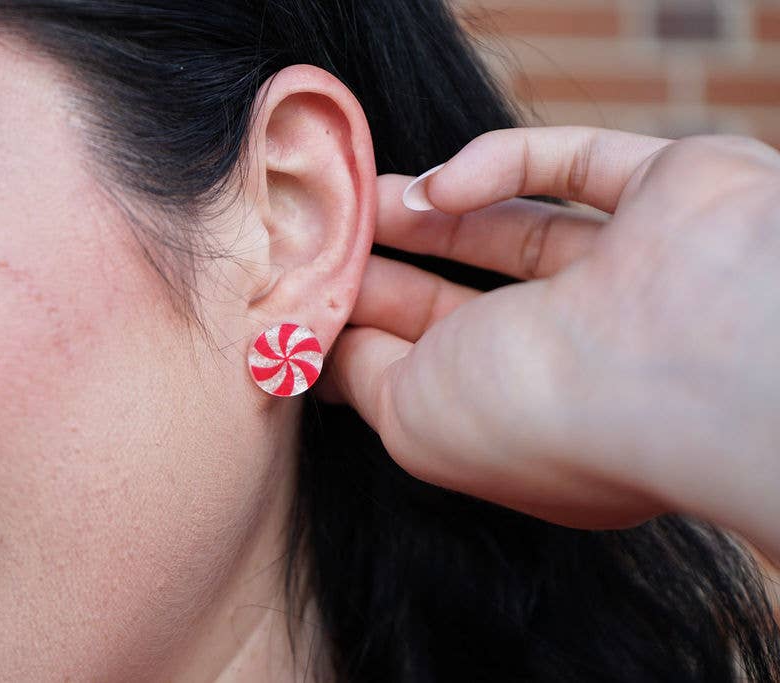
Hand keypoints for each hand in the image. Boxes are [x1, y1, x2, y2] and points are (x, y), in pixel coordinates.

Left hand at [323, 127, 779, 557]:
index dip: (375, 325)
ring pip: (522, 228)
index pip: (444, 366)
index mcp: (538, 422)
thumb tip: (329, 347)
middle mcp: (592, 354)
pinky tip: (441, 184)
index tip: (315, 293)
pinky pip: (579, 163)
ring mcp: (637, 274)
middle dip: (400, 265)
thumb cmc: (538, 414)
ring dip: (435, 210)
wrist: (683, 361)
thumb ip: (364, 376)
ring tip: (367, 197)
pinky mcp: (671, 194)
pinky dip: (502, 163)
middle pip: (475, 298)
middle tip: (333, 236)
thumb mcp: (411, 418)